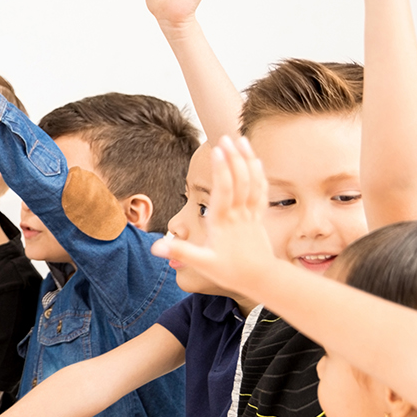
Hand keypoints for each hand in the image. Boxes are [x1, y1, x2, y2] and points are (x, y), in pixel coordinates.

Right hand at [151, 137, 278, 294]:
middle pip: (239, 180)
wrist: (261, 279)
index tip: (217, 149)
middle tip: (225, 137)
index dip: (221, 169)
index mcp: (223, 222)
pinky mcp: (258, 216)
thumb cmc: (231, 272)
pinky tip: (255, 160)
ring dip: (246, 159)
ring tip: (241, 139)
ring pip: (252, 181)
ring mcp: (250, 213)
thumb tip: (155, 246)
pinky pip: (260, 190)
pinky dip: (258, 173)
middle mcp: (238, 214)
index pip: (223, 190)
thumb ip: (180, 252)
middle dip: (233, 157)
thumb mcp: (203, 264)